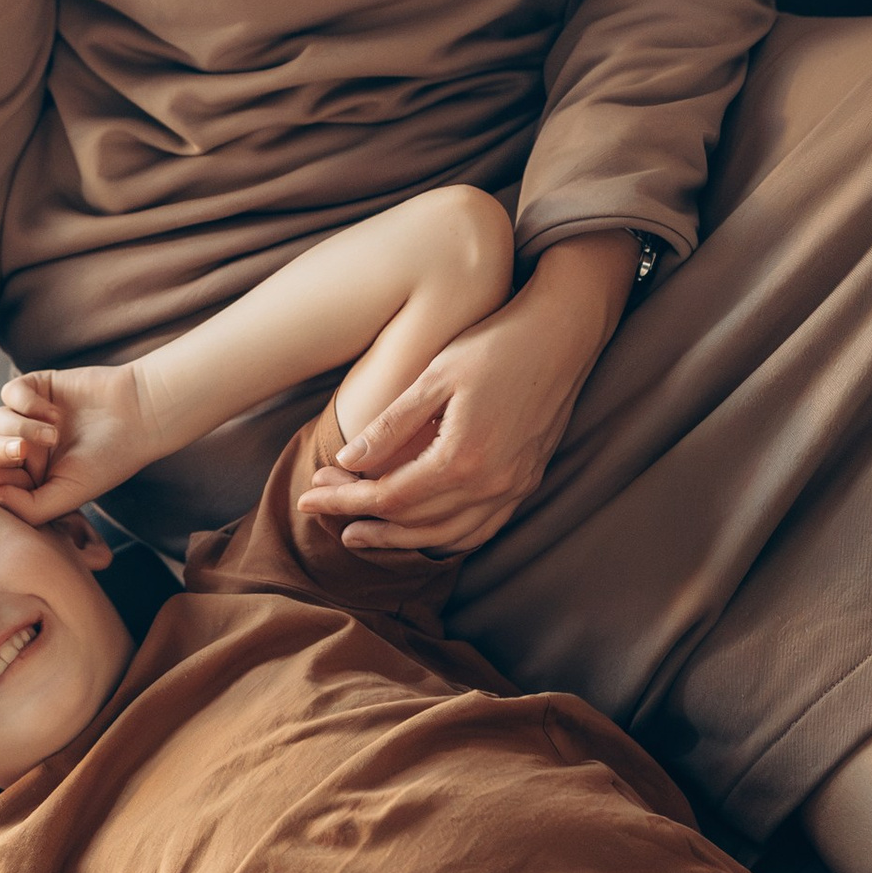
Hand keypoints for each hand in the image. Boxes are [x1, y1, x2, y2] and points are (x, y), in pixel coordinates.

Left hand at [0, 363, 157, 524]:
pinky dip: (25, 402)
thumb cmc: (107, 461)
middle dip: (1, 452)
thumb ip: (30, 507)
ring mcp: (29, 416)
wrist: (139, 416)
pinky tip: (54, 412)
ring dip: (18, 426)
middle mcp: (28, 448)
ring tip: (52, 433)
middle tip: (22, 451)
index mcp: (33, 478)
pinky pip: (10, 392)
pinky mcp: (36, 388)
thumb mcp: (68, 494)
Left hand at [295, 231, 636, 562]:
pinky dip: (444, 536)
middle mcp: (492, 484)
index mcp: (463, 458)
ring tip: (361, 532)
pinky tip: (420, 528)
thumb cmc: (496, 344)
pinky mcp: (526, 481)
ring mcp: (514, 487)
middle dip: (362, 520)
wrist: (563, 333)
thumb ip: (392, 426)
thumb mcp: (435, 376)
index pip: (388, 496)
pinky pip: (481, 528)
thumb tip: (348, 461)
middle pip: (414, 523)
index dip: (344, 499)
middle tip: (322, 512)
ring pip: (448, 535)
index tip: (308, 495)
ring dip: (400, 539)